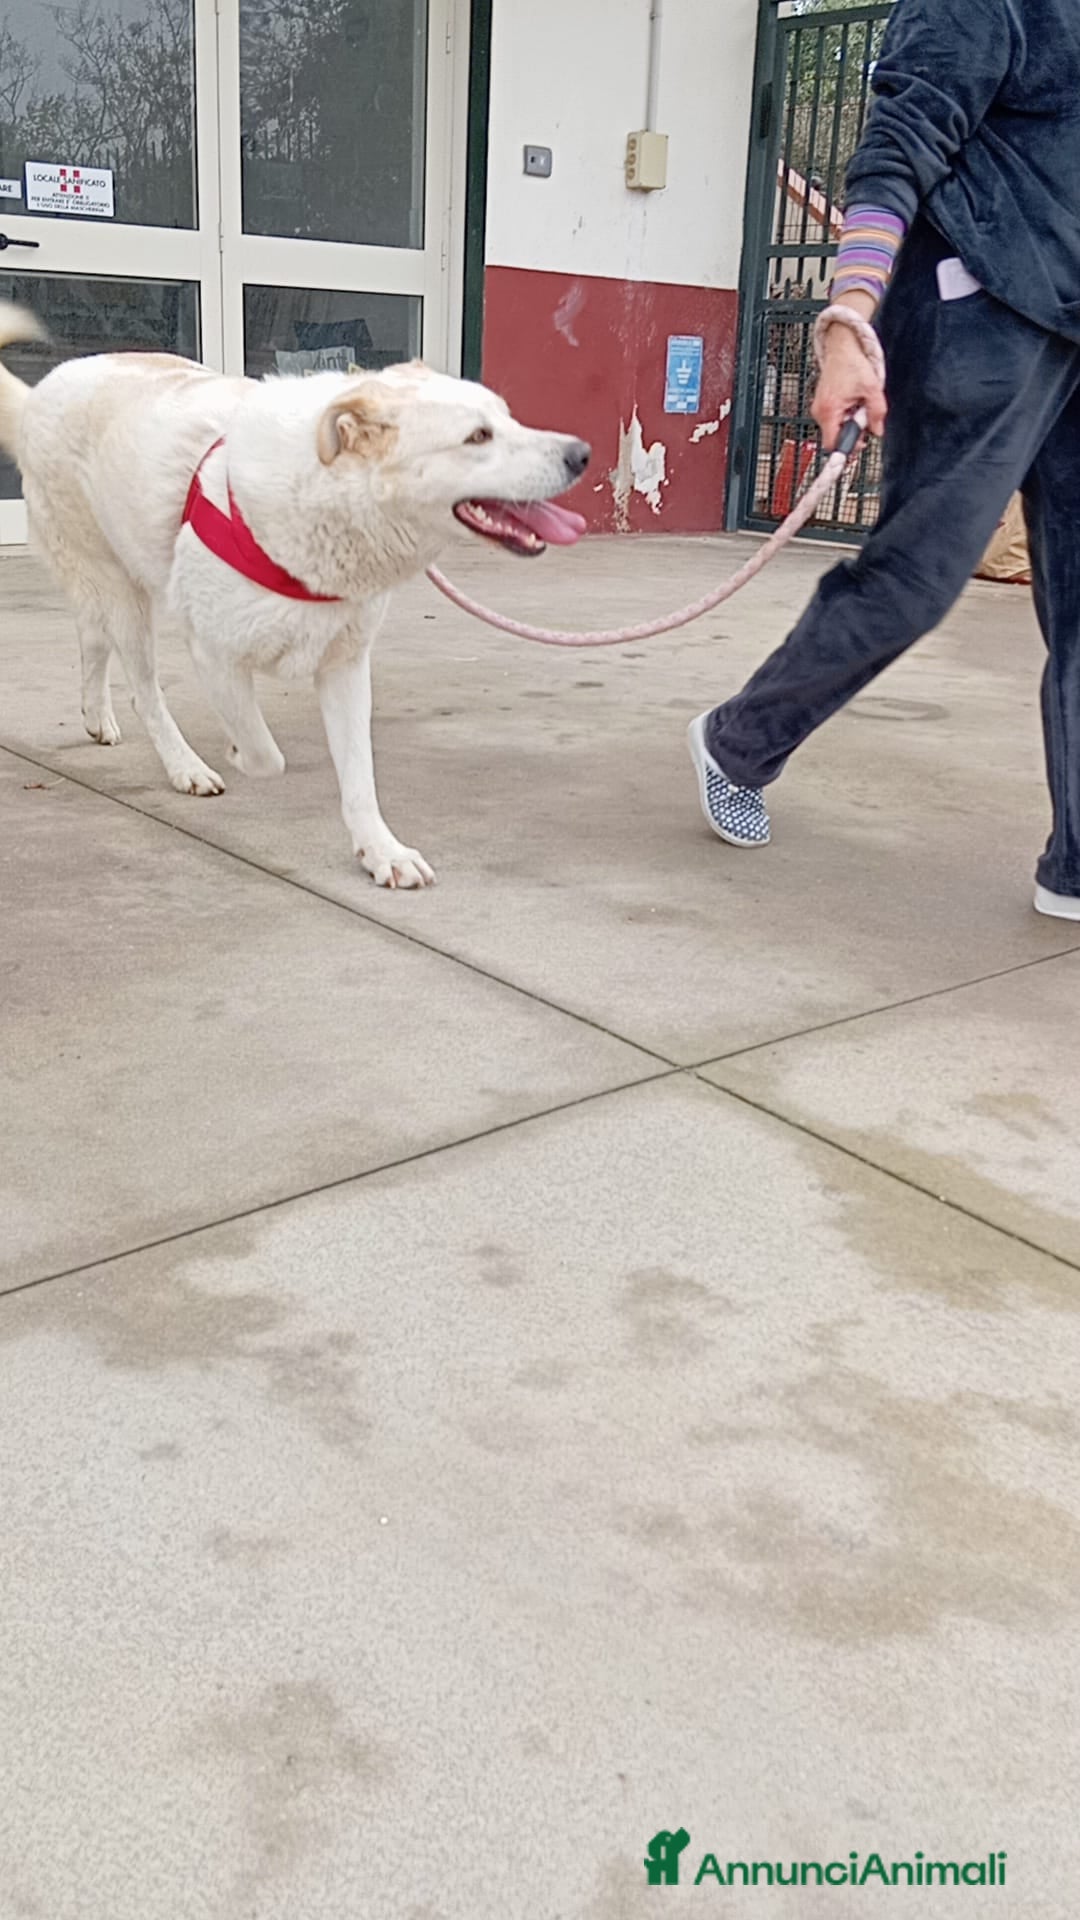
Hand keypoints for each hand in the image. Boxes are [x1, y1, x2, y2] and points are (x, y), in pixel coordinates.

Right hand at [812, 323, 887, 452]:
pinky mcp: (821, 405)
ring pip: (835, 428)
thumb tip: (877, 431)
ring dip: (849, 423)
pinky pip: (833, 419)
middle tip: (864, 417)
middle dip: (852, 433)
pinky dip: (845, 416)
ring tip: (858, 405)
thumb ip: (877, 413)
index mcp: (829, 410)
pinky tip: (852, 402)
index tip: (860, 444)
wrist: (842, 347)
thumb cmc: (853, 364)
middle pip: (835, 437)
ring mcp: (818, 409)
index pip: (833, 444)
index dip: (848, 447)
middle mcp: (819, 412)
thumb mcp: (872, 388)